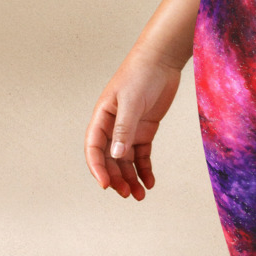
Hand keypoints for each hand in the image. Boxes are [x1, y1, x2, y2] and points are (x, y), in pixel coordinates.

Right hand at [86, 44, 184, 200]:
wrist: (161, 60)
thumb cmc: (141, 75)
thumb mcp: (131, 103)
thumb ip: (124, 129)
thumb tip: (117, 156)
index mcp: (102, 118)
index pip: (94, 149)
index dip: (97, 168)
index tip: (106, 185)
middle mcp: (113, 127)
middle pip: (110, 159)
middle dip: (117, 178)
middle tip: (128, 194)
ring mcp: (129, 129)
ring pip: (126, 161)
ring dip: (131, 178)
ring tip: (140, 195)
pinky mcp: (145, 130)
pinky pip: (142, 155)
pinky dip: (145, 169)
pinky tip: (150, 182)